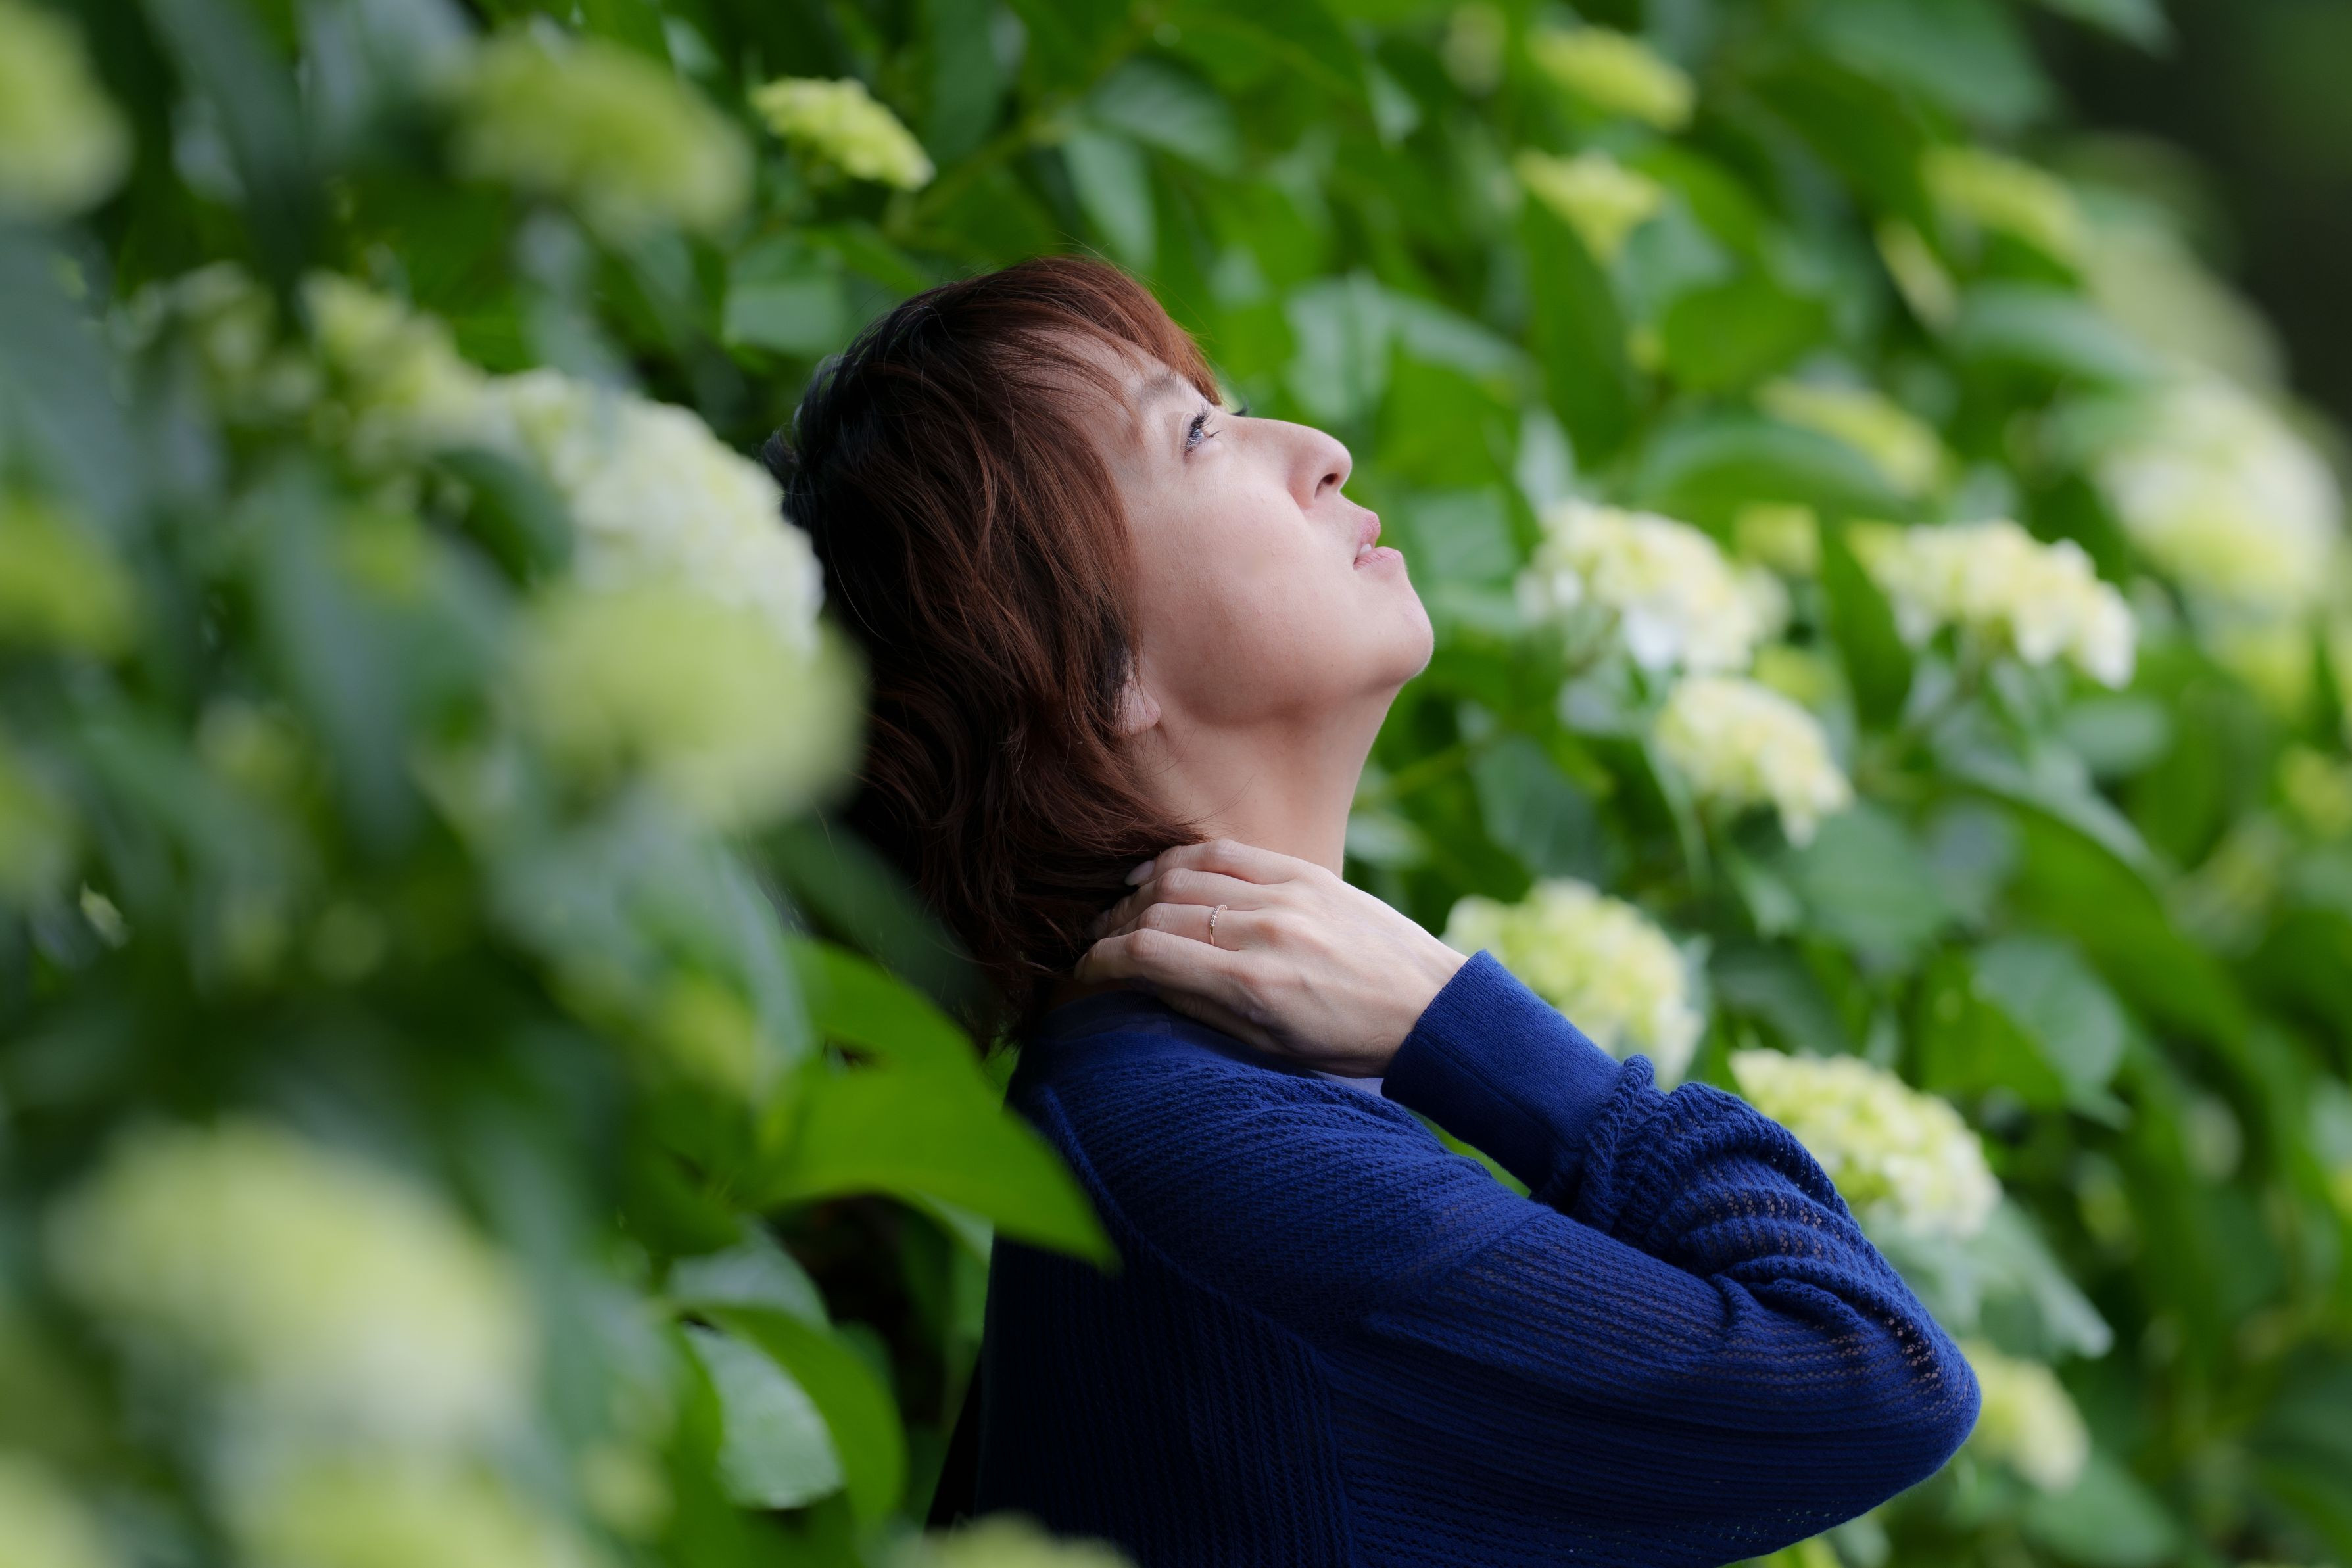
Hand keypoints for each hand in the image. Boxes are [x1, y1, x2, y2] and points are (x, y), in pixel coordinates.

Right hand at [1076, 839, 1467, 1075]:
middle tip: (1100, 944)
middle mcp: (1263, 932)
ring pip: (1181, 876)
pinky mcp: (1304, 872)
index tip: (1087, 970)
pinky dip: (1179, 861)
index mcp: (1252, 986)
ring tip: (1125, 912)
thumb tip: (1139, 979)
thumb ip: (1200, 1008)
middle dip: (1114, 928)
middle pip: (1156, 911)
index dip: (1101, 960)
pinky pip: (1223, 852)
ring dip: (1140, 893)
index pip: (1146, 955)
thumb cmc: (1347, 1041)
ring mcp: (1285, 895)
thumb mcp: (1268, 1047)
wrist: (1427, 1006)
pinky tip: (1160, 875)